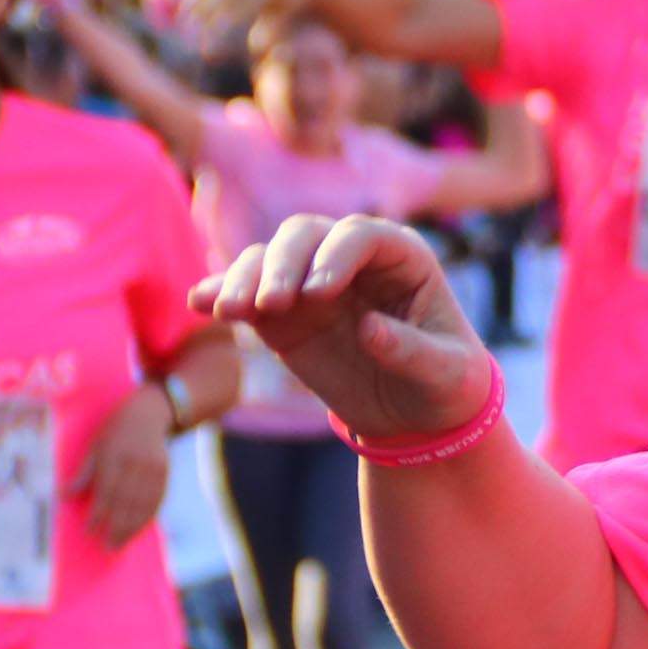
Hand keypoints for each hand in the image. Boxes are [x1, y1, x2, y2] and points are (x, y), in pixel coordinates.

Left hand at [72, 380, 173, 550]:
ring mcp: (153, 468)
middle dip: (116, 526)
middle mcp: (134, 463)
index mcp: (113, 456)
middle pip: (126, 501)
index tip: (90, 531)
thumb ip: (83, 472)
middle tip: (108, 547)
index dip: (98, 512)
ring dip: (132, 526)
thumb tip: (63, 496)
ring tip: (122, 543)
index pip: (106, 490)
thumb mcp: (94, 447)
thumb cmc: (114, 432)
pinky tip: (140, 528)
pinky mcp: (165, 472)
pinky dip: (148, 516)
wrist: (149, 414)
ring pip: (143, 503)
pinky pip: (157, 498)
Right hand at [194, 215, 494, 448]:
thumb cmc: (447, 382)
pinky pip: (246, 293)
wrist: (418, 413)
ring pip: (269, 257)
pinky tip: (200, 305)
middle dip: (283, 263)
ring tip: (230, 311)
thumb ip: (413, 351)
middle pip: (306, 235)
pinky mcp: (283, 313)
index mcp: (404, 258)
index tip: (318, 293)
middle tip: (272, 305)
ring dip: (245, 278)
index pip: (363, 235)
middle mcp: (353, 259)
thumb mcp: (447, 372)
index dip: (336, 255)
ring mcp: (312, 282)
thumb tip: (369, 329)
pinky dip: (221, 293)